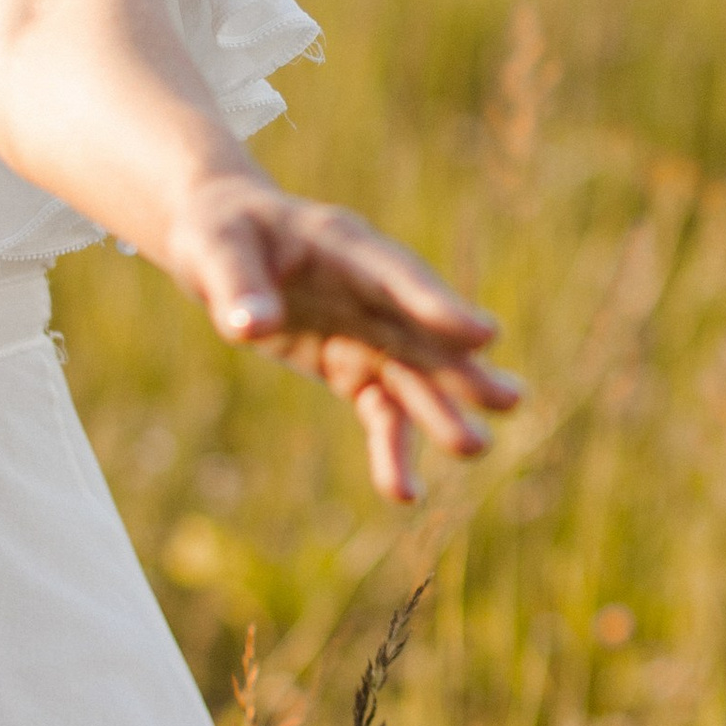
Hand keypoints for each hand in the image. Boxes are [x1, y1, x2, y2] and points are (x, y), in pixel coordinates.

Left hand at [162, 177, 519, 503]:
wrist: (222, 243)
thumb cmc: (220, 233)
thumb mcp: (215, 249)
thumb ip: (236, 287)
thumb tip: (252, 329)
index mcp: (344, 244)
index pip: (396, 276)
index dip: (437, 305)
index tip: (484, 335)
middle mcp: (369, 290)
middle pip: (421, 333)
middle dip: (461, 368)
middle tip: (511, 400)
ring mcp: (366, 330)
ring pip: (410, 378)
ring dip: (440, 413)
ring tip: (475, 448)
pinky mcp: (351, 365)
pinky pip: (377, 410)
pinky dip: (391, 448)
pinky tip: (404, 493)